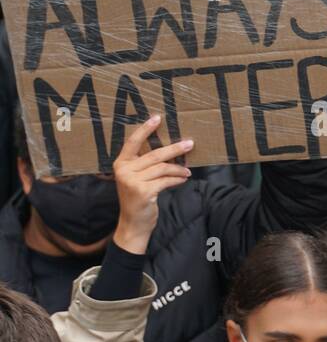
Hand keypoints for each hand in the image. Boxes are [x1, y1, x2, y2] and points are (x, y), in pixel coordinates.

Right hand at [112, 116, 192, 254]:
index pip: (132, 142)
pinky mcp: (143, 191)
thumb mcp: (136, 179)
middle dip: (174, 148)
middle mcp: (124, 170)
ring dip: (178, 168)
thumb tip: (171, 150)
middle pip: (153, 154)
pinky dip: (177, 179)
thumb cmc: (137, 199)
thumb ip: (146, 165)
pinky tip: (183, 179)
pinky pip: (165, 180)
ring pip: (162, 168)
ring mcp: (132, 181)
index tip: (158, 117)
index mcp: (120, 164)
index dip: (145, 129)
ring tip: (187, 171)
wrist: (133, 224)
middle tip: (189, 143)